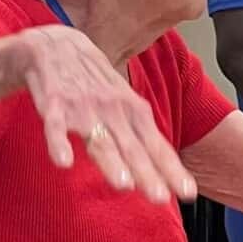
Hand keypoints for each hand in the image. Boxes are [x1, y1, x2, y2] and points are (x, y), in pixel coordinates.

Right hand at [17, 25, 194, 202]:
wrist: (54, 43)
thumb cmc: (92, 80)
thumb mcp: (123, 101)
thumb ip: (139, 134)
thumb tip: (164, 169)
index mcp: (132, 111)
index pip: (156, 146)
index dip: (172, 170)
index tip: (188, 194)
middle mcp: (113, 110)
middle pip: (132, 148)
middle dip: (147, 174)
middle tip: (160, 199)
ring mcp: (84, 107)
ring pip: (99, 140)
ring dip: (112, 163)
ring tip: (124, 185)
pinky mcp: (54, 103)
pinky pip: (55, 126)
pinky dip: (59, 143)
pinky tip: (63, 162)